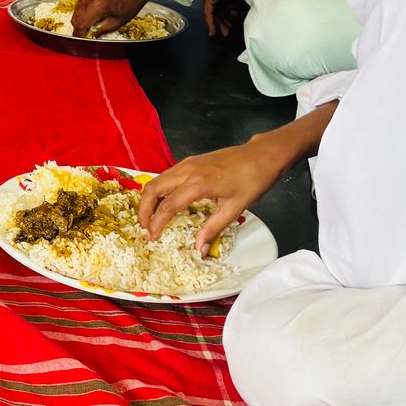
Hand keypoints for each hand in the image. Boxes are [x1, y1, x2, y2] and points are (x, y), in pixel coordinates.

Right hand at [72, 0, 154, 37]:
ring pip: (75, 14)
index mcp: (98, 5)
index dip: (79, 34)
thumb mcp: (116, 24)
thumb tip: (89, 37)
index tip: (81, 41)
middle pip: (75, 19)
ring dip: (81, 21)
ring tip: (94, 24)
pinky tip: (93, 16)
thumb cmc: (128, 5)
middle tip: (90, 33)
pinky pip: (78, 7)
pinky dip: (83, 14)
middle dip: (80, 28)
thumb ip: (100, 31)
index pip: (81, 24)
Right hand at [137, 140, 289, 255]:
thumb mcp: (234, 208)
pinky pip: (166, 176)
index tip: (152, 238)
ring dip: (149, 199)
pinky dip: (159, 190)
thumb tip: (199, 249)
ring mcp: (186, 163)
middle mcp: (186, 170)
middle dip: (144, 209)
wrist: (261, 155)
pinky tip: (165, 202)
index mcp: (198, 184)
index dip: (157, 223)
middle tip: (144, 228)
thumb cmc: (251, 181)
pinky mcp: (190, 161)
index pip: (168, 206)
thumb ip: (213, 229)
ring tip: (151, 218)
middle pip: (153, 188)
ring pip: (157, 180)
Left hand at [202, 0, 257, 36]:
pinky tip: (213, 31)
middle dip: (224, 18)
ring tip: (223, 32)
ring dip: (219, 23)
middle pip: (220, 6)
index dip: (230, 8)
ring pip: (214, 11)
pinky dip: (210, 22)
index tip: (235, 17)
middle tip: (229, 28)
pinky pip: (208, 12)